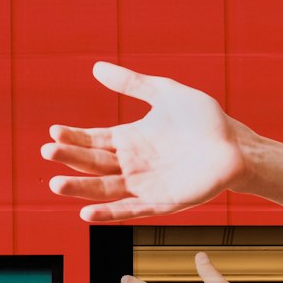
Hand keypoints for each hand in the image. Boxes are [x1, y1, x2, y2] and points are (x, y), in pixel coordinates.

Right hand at [42, 63, 247, 221]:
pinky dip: (108, 214)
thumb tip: (96, 68)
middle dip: (70, 159)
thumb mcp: (164, 93)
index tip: (53, 132)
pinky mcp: (160, 204)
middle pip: (94, 164)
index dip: (74, 138)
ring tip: (56, 185)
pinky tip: (87, 213)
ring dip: (80, 189)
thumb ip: (131, 83)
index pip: (94, 140)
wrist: (234, 145)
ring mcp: (145, 186)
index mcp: (131, 139)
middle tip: (48, 151)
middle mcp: (133, 165)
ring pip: (105, 189)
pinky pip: (130, 210)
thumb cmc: (203, 120)